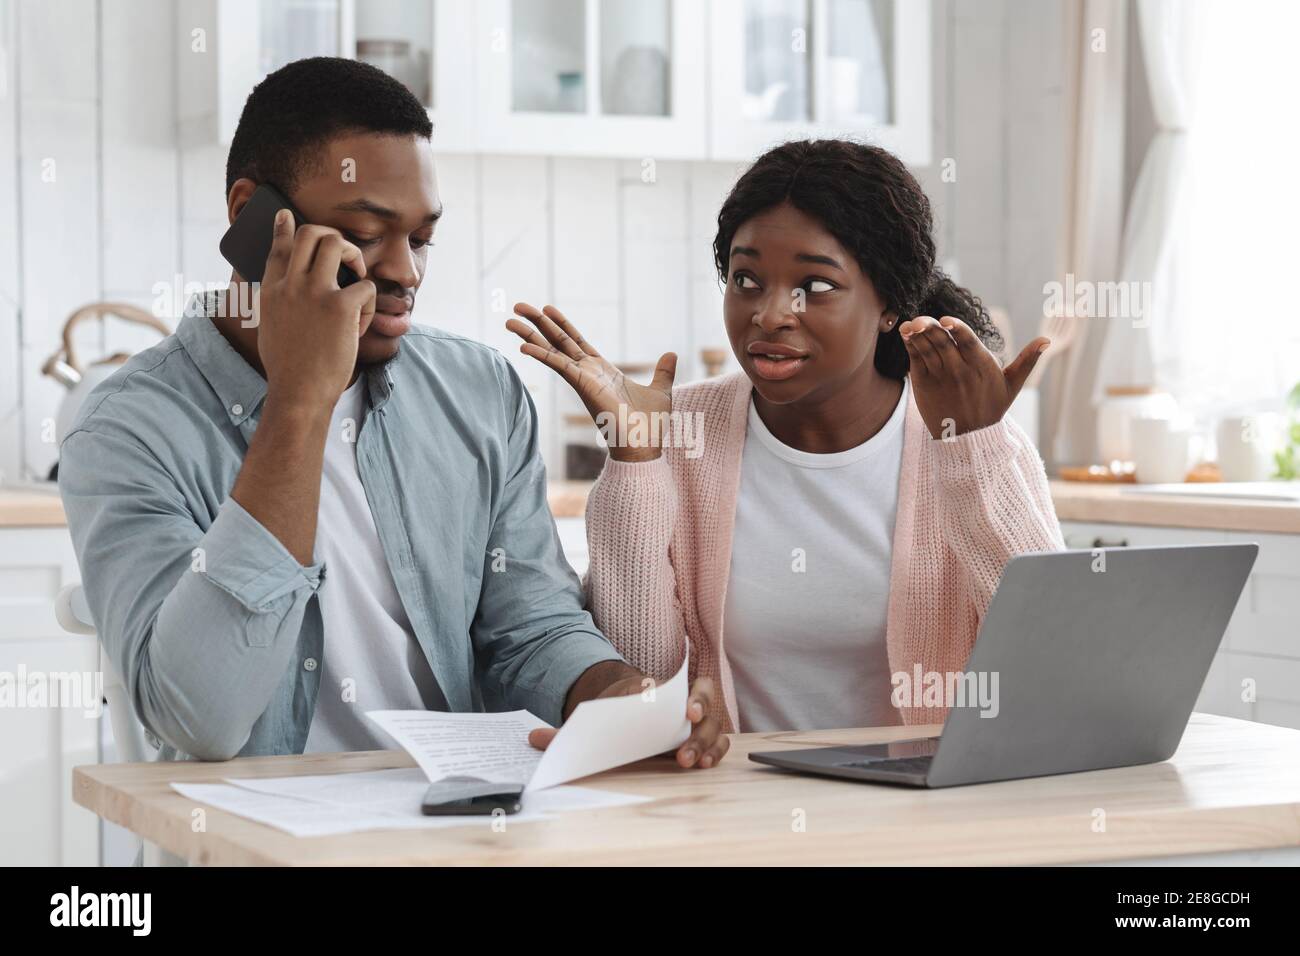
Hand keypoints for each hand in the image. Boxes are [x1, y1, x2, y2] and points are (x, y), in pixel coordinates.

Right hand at [256, 209, 376, 409]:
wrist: (299, 393)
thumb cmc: (289, 369)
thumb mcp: (271, 329)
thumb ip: (278, 304)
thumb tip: (285, 293)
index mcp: (271, 291)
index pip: (277, 248)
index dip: (284, 228)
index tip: (286, 216)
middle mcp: (291, 285)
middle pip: (310, 235)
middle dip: (332, 236)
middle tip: (345, 255)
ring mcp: (315, 293)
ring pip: (337, 245)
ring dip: (354, 255)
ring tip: (357, 277)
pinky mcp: (341, 307)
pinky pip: (365, 286)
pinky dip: (368, 303)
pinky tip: (359, 325)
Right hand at [506, 303, 675, 462]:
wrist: (644, 447)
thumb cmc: (650, 425)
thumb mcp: (660, 390)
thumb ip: (663, 371)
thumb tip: (672, 354)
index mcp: (602, 371)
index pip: (577, 342)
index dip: (562, 325)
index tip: (547, 309)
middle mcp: (587, 373)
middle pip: (558, 341)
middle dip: (539, 323)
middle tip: (518, 307)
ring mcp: (583, 379)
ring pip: (552, 351)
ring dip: (531, 335)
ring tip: (510, 320)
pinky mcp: (583, 385)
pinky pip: (558, 366)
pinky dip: (542, 355)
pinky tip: (523, 346)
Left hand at [527, 676, 729, 769]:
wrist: (623, 712)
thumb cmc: (610, 716)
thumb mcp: (590, 721)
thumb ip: (565, 731)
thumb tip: (533, 738)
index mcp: (656, 690)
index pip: (679, 685)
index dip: (687, 695)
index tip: (683, 710)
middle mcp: (679, 700)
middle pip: (703, 704)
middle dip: (697, 726)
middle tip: (681, 750)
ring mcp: (694, 720)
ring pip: (714, 725)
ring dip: (707, 743)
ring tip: (691, 762)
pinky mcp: (699, 739)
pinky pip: (717, 742)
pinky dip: (715, 752)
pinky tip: (703, 765)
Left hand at [900, 315, 1048, 438]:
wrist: (968, 438)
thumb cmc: (991, 407)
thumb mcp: (1012, 385)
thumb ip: (1027, 361)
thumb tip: (1046, 340)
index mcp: (981, 366)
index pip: (968, 342)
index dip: (957, 329)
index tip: (945, 320)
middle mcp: (959, 371)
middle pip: (943, 344)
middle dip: (929, 329)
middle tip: (919, 320)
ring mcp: (940, 377)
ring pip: (927, 350)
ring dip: (916, 334)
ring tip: (910, 323)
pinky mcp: (923, 384)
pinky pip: (915, 360)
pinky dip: (910, 345)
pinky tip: (905, 332)